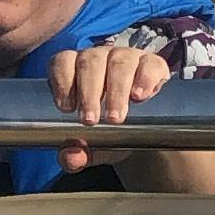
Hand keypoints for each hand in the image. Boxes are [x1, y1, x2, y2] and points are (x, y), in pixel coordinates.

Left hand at [46, 39, 170, 170]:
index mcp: (75, 70)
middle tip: (90, 120)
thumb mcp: (91, 147)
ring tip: (115, 117)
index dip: (62, 81)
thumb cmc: (107, 131)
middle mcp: (99, 58)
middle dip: (89, 92)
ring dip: (116, 90)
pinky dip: (145, 78)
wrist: (142, 134)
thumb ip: (76, 155)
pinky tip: (140, 96)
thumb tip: (70, 158)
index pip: (63, 62)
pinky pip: (149, 63)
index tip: (67, 108)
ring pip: (119, 62)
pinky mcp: (152, 64)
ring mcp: (127, 57)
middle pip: (90, 62)